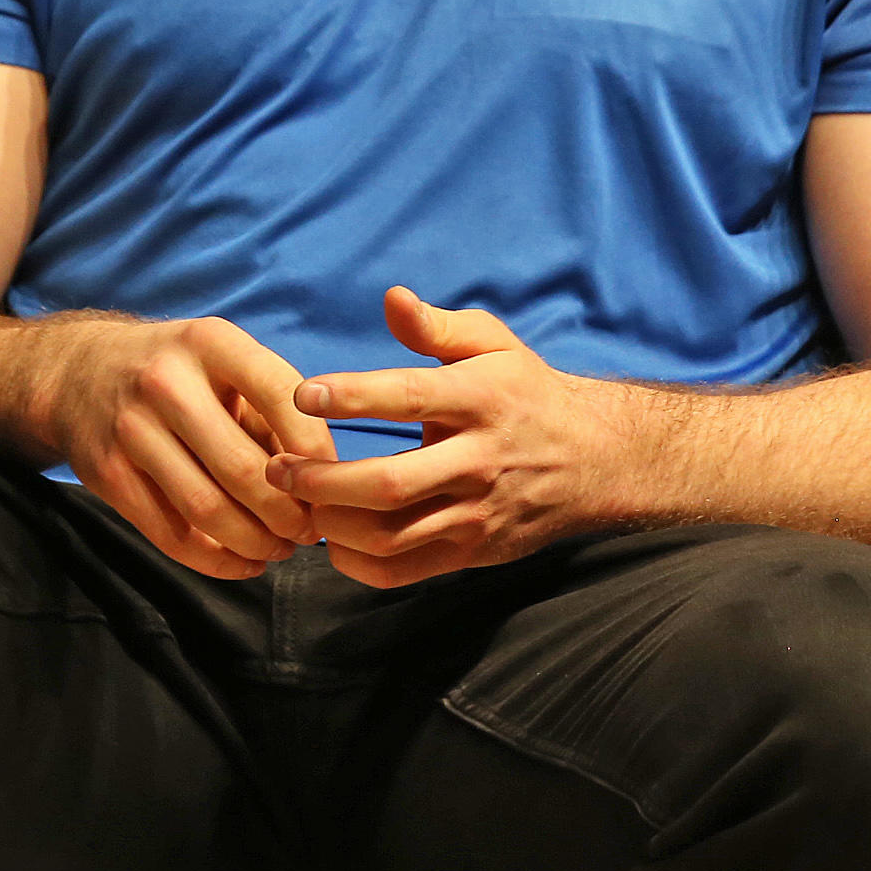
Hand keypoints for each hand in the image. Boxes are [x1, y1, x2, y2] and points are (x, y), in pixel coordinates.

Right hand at [37, 316, 337, 579]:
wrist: (76, 372)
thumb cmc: (175, 371)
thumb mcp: (221, 363)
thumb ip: (270, 412)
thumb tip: (324, 480)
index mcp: (209, 343)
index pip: (280, 395)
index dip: (316, 449)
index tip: (336, 481)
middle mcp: (166, 381)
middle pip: (243, 468)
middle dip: (288, 513)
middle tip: (310, 532)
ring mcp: (130, 429)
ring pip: (207, 508)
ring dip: (256, 542)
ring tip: (280, 549)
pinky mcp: (105, 474)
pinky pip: (170, 534)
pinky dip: (216, 559)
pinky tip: (243, 561)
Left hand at [271, 287, 618, 586]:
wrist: (594, 460)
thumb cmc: (526, 392)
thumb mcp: (493, 345)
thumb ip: (437, 326)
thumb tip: (391, 298)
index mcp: (479, 400)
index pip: (409, 398)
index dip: (352, 397)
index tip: (302, 394)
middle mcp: (478, 461)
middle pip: (389, 483)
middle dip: (323, 479)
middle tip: (276, 465)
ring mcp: (476, 514)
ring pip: (391, 536)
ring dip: (332, 523)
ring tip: (293, 500)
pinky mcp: (473, 552)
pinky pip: (404, 572)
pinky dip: (358, 564)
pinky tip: (331, 538)